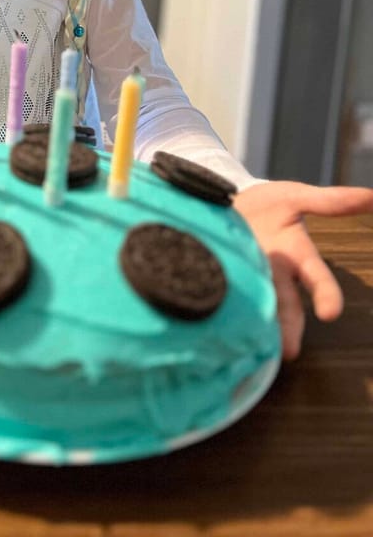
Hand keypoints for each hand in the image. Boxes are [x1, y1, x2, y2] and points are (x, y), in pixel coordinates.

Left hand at [235, 181, 372, 359]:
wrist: (228, 202)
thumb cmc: (269, 205)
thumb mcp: (298, 197)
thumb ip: (332, 201)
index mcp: (296, 256)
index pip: (317, 278)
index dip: (326, 294)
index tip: (330, 312)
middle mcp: (273, 273)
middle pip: (285, 305)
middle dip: (289, 328)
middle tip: (290, 351)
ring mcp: (247, 278)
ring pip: (256, 306)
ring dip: (258, 326)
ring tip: (256, 346)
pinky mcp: (219, 278)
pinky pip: (222, 294)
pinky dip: (222, 309)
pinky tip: (217, 326)